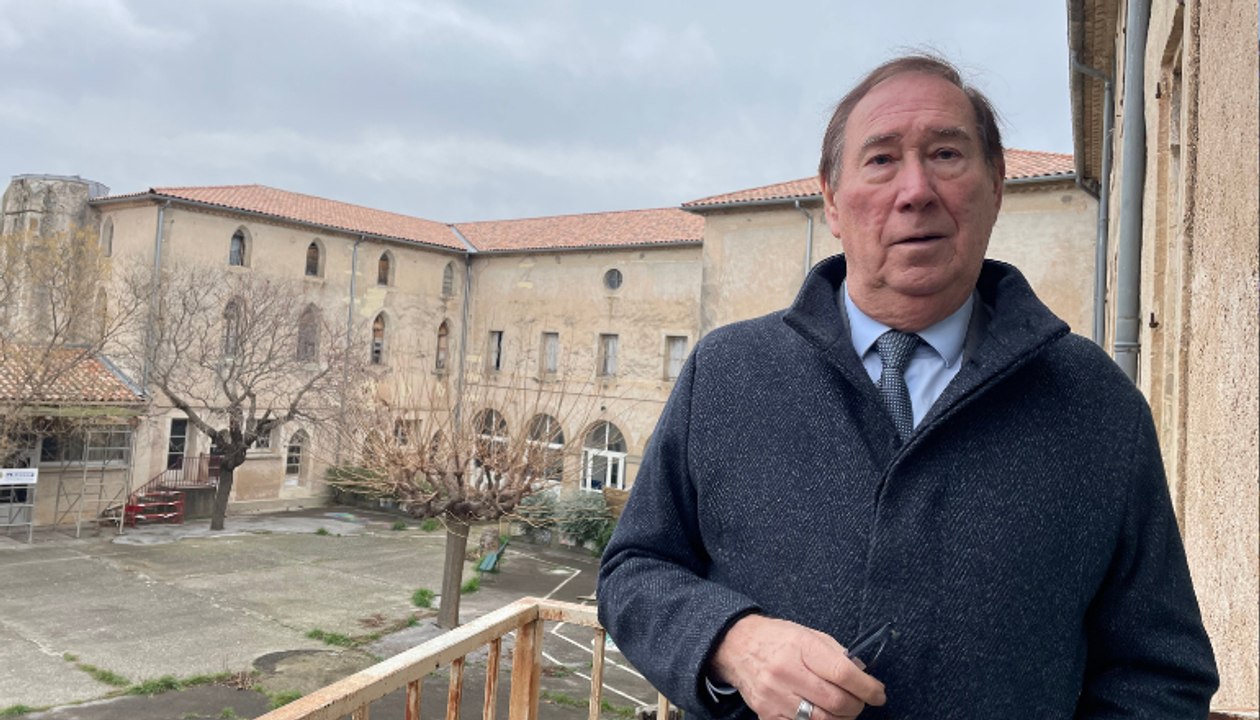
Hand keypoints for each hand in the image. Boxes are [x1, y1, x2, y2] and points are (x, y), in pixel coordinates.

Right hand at [709, 615, 886, 718]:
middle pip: (836, 702)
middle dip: (857, 706)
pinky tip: (820, 713)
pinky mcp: (766, 714)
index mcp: (801, 647)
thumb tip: (863, 676)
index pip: (844, 674)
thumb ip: (837, 655)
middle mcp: (786, 672)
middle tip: (860, 702)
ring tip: (843, 710)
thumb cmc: (777, 638)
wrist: (737, 646)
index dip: (868, 688)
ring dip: (841, 719)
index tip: (878, 693)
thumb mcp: (809, 635)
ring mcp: (775, 696)